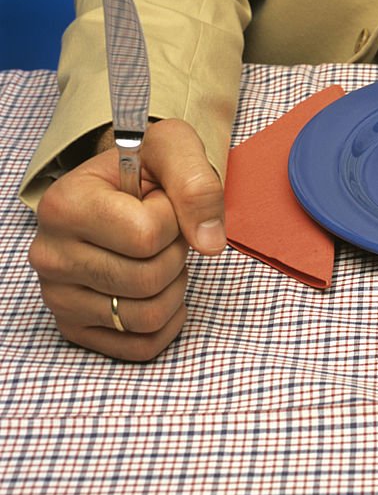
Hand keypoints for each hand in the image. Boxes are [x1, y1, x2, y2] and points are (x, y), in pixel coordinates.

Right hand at [29, 119, 225, 360]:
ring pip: (146, 317)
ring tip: (160, 256)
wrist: (119, 185)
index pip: (147, 235)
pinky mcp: (75, 326)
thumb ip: (197, 185)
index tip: (159, 200)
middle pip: (148, 279)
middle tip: (164, 232)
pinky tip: (162, 290)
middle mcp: (49, 254)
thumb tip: (210, 244)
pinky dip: (166, 322)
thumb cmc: (146, 166)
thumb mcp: (174, 148)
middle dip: (176, 253)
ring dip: (174, 287)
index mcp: (65, 205)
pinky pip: (139, 346)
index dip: (174, 217)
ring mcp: (58, 296)